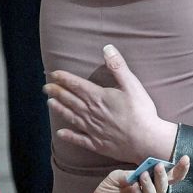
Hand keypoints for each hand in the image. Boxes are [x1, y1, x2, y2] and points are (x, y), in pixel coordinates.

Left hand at [45, 45, 178, 163]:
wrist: (146, 141)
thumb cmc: (141, 112)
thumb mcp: (132, 85)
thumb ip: (118, 67)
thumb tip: (107, 48)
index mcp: (98, 97)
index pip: (77, 85)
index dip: (64, 78)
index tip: (54, 74)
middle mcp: (91, 113)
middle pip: (70, 100)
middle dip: (57, 92)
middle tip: (46, 87)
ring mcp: (93, 129)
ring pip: (72, 117)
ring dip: (60, 109)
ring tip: (49, 103)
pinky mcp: (97, 144)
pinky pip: (79, 139)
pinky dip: (69, 136)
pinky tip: (60, 133)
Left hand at [84, 155, 190, 192]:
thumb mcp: (117, 177)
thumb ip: (130, 173)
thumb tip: (142, 171)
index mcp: (151, 186)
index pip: (169, 179)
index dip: (179, 170)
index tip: (186, 159)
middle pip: (164, 188)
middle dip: (162, 177)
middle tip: (157, 167)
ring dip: (150, 186)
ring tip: (142, 176)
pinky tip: (134, 187)